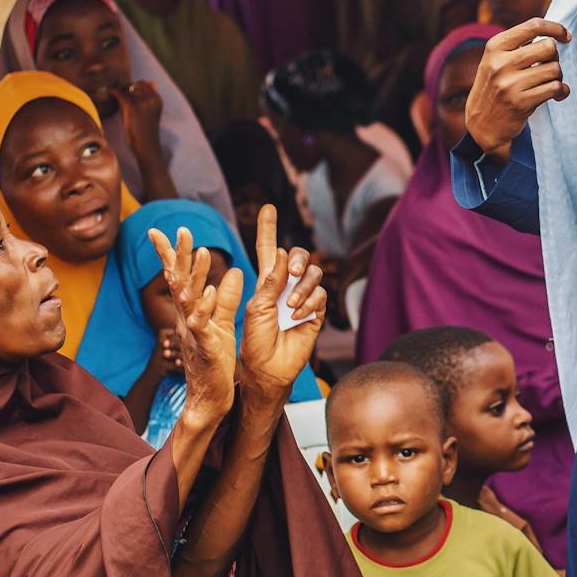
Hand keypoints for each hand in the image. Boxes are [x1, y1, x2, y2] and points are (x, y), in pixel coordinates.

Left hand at [112, 80, 165, 160]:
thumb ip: (147, 97)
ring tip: (116, 105)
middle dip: (125, 91)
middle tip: (119, 101)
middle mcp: (152, 97)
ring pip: (125, 89)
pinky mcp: (132, 105)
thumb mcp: (148, 113)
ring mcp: (143, 101)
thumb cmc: (145, 132)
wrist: (146, 147)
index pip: (143, 84)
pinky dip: (112, 93)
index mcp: (158, 98)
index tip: (125, 97)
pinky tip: (109, 94)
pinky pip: (119, 93)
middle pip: (133, 86)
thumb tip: (153, 81)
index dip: (132, 89)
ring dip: (119, 95)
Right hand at [148, 227, 243, 431]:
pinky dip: (205, 307)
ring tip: (199, 251)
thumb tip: (233, 271)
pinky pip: (203, 324)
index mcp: (190, 311)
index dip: (170, 255)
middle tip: (180, 229)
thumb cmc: (213, 361)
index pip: (179, 277)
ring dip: (193, 275)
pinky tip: (211, 291)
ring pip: (188, 299)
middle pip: (179, 281)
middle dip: (179, 255)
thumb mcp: (221, 324)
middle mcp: (186, 318)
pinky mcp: (204, 347)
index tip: (160, 230)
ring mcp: (193, 332)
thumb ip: (226, 299)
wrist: (209, 398)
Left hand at [239, 205, 327, 400]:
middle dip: (297, 258)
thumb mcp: (256, 308)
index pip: (267, 249)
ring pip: (312, 275)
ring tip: (291, 306)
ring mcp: (302, 299)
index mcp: (266, 282)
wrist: (268, 369)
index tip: (267, 207)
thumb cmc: (255, 341)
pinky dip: (309, 303)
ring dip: (303, 288)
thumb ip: (270, 282)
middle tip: (292, 271)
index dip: (268, 228)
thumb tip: (283, 253)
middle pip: (298, 256)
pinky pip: (320, 296)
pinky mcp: (316, 313)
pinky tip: (297, 316)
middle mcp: (286, 287)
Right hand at [464, 19, 570, 158]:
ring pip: (554, 69)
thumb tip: (556, 34)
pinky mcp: (521, 103)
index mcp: (495, 47)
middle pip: (548, 47)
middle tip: (549, 66)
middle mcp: (500, 64)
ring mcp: (509, 84)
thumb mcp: (496, 60)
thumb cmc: (495, 86)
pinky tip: (557, 94)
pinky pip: (555, 88)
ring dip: (558, 76)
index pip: (533, 26)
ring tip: (550, 82)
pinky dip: (562, 91)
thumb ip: (518, 45)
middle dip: (554, 57)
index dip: (555, 28)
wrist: (481, 124)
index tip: (566, 36)